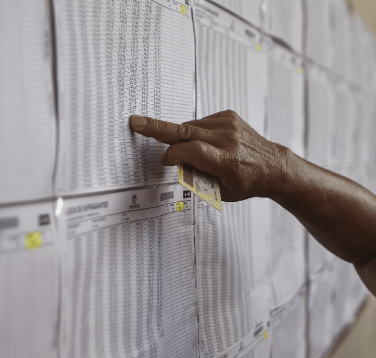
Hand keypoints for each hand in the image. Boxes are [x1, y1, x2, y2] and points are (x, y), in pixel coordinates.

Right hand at [130, 110, 288, 201]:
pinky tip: (204, 142)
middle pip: (186, 131)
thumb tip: (176, 164)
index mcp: (227, 161)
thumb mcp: (221, 191)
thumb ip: (197, 178)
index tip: (165, 161)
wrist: (273, 166)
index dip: (175, 155)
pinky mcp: (228, 115)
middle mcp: (228, 139)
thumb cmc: (247, 182)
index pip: (194, 151)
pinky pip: (199, 123)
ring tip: (190, 152)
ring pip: (189, 128)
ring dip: (181, 139)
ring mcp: (228, 125)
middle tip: (136, 122)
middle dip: (157, 128)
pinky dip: (194, 133)